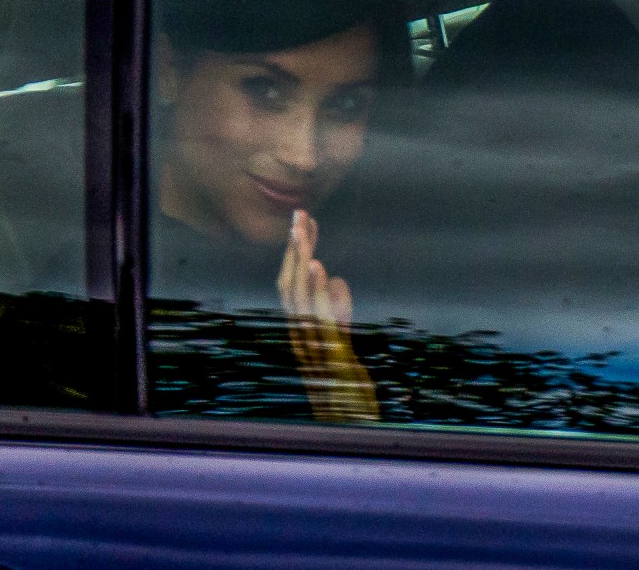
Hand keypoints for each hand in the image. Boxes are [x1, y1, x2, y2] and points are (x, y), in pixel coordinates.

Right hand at [277, 209, 378, 422]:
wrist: (349, 421)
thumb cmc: (344, 383)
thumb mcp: (341, 339)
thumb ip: (337, 311)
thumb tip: (337, 281)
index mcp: (301, 329)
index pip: (292, 283)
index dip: (297, 252)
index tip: (304, 221)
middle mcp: (300, 336)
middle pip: (289, 287)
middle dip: (294, 250)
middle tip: (299, 216)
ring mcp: (313, 348)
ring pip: (299, 301)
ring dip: (301, 265)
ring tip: (303, 235)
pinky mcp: (332, 357)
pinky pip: (322, 322)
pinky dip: (319, 292)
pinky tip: (322, 270)